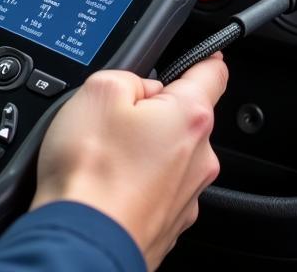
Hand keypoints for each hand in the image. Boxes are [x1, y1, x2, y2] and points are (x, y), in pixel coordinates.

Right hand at [31, 54, 226, 271]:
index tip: (206, 54)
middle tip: (115, 119)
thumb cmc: (91, 173)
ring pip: (168, 155)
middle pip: (183, 116)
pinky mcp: (168, 224)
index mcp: (190, 116)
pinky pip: (155, 188)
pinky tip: (106, 186)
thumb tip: (138, 90)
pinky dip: (134, 183)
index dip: (206, 57)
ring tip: (103, 159)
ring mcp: (186, 196)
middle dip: (153, 112)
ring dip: (142, 150)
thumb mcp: (99, 90)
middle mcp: (199, 158)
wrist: (82, 243)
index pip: (214, 73)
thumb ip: (128, 77)